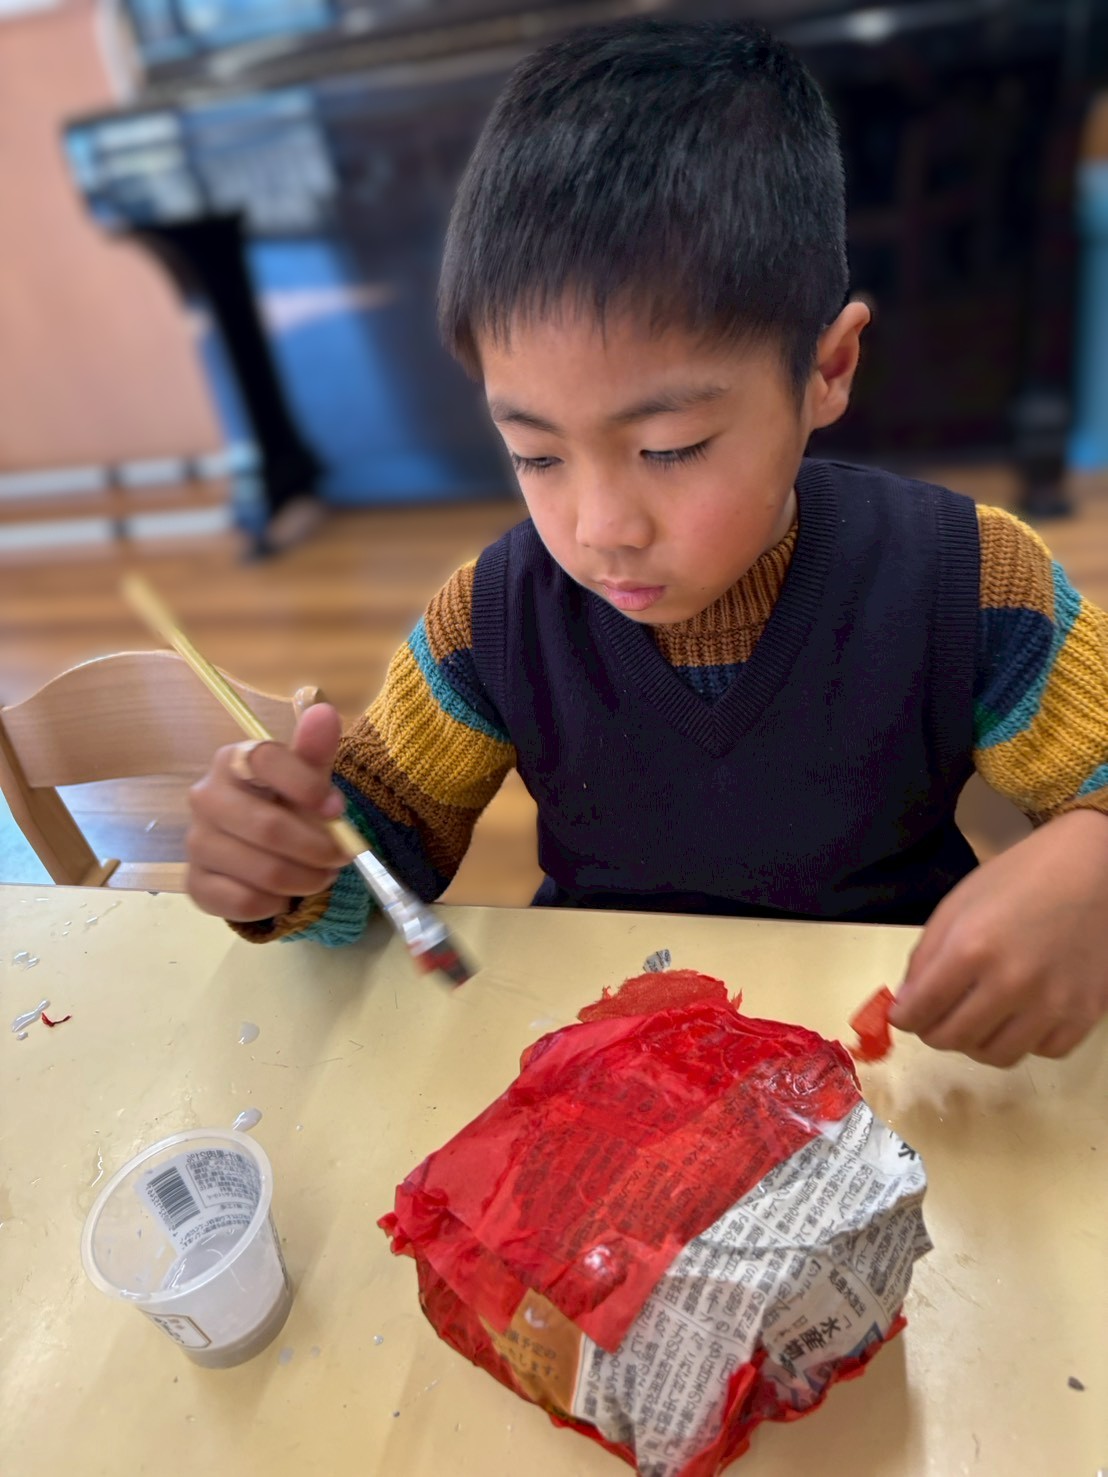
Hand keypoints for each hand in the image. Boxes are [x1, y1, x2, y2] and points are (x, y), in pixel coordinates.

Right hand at [186, 702, 349, 921]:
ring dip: (305, 880)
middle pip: (268, 827)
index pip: (265, 760)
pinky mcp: (195, 883)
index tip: (337, 808)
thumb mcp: (308, 776)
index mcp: (233, 761)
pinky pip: (243, 902)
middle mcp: (205, 797)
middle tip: (340, 857)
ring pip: (262, 870)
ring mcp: (196, 842)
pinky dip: (276, 903)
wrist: (264, 849)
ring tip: (321, 876)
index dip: (308, 785)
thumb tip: (324, 712)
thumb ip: (315, 749)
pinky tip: (284, 895)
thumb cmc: (288, 804)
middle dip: (317, 848)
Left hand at [888, 809, 1107, 1066]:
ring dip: (975, 1042)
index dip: (904, 1017)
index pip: (921, 1010)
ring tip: (975, 1018)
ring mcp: (1052, 1004)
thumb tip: (908, 1003)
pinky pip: (1042, 1052)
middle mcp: (1012, 983)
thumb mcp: (958, 904)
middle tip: (935, 1017)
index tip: (903, 1015)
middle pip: (953, 1038)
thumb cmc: (1022, 878)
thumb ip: (926, 957)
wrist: (1096, 870)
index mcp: (971, 948)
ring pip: (996, 1055)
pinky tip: (1018, 1016)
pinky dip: (1023, 1041)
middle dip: (933, 1031)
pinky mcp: (1085, 1014)